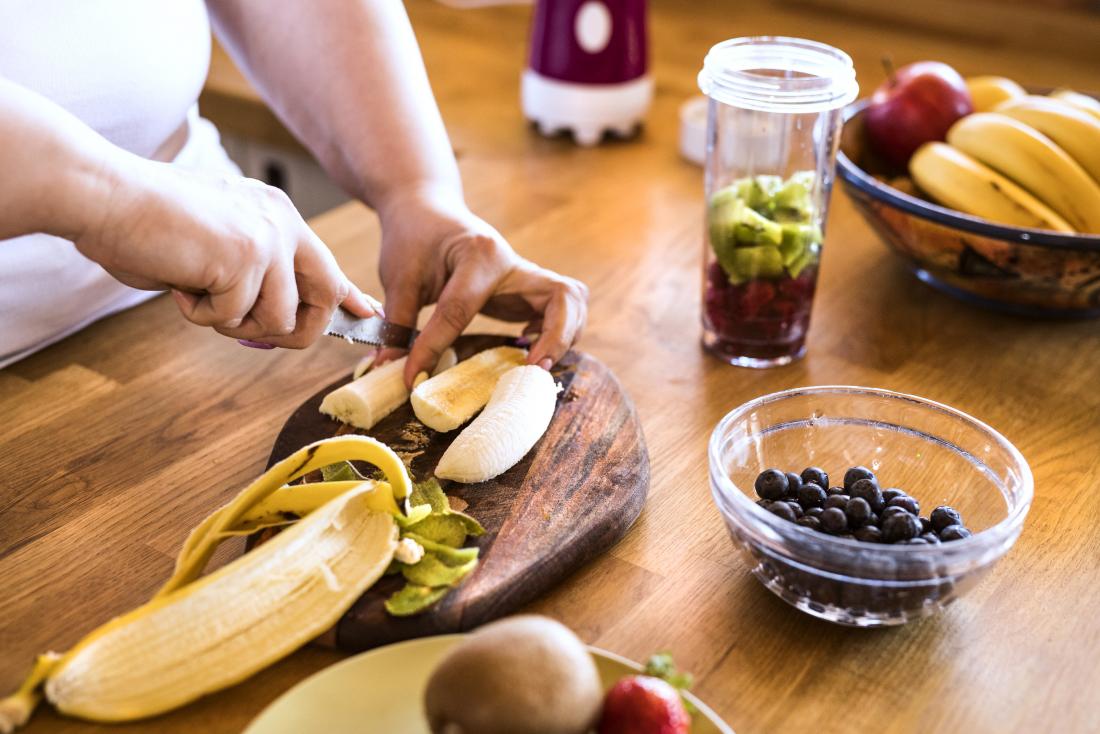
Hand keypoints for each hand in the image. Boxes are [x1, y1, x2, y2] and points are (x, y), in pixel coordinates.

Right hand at [74, 158, 377, 347]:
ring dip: (232, 323)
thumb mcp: (215, 247)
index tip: (366, 315)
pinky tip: (179, 280)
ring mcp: (267, 238)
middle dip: (294, 331)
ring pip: (277, 319)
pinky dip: (198, 314)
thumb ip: (251, 273)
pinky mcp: (244, 257)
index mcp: (277, 215)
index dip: (348, 297)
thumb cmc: (145, 224)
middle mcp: (282, 223)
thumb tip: (279, 319)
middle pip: (324, 299)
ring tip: (196, 290)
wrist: (101, 194)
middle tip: (244, 328)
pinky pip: (233, 318)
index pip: (327, 265)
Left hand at [378, 188, 587, 385]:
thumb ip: (398, 322)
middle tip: (532, 369)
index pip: (461, 310)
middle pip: (562, 297)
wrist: (428, 208)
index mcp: (479, 254)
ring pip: (572, 301)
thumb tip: (388, 367)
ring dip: (565, 335)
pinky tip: (529, 347)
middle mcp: (513, 262)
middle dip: (556, 338)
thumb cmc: (413, 238)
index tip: (414, 378)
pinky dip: (558, 330)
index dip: (434, 348)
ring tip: (535, 365)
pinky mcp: (528, 286)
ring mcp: (526, 273)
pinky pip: (563, 308)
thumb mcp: (398, 276)